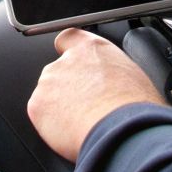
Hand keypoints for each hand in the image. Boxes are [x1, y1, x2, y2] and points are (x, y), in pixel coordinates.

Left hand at [27, 27, 167, 161]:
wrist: (122, 130)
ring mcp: (48, 82)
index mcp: (91, 49)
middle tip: (86, 108)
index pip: (68, 38)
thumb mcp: (133, 78)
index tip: (72, 63)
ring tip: (82, 124)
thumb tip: (116, 86)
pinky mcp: (37, 106)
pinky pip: (41, 116)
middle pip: (58, 73)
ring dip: (60, 108)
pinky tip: (71, 133)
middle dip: (67, 90)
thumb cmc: (134, 107)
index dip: (67, 51)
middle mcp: (66, 61)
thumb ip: (113, 73)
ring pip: (48, 96)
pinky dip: (52, 126)